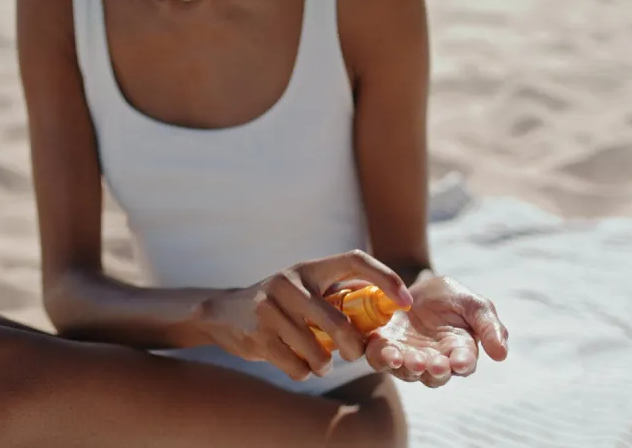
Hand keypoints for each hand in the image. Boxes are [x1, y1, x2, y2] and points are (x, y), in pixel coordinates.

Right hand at [200, 250, 412, 380]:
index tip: (406, 302)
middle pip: (337, 320)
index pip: (354, 259)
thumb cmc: (281, 306)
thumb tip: (384, 312)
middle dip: (353, 346)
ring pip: (315, 349)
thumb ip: (338, 296)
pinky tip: (300, 366)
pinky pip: (294, 363)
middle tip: (355, 356)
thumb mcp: (306, 290)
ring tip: (322, 365)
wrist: (225, 313)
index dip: (385, 278)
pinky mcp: (257, 332)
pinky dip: (303, 372)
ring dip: (324, 365)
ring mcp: (270, 306)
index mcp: (310, 268)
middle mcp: (289, 281)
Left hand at [363, 272, 508, 387]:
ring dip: (409, 368)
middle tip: (434, 363)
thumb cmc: (449, 297)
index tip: (460, 362)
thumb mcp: (473, 304)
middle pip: (435, 376)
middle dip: (435, 371)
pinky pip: (381, 360)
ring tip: (410, 359)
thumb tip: (502, 354)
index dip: (462, 364)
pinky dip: (383, 359)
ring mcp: (408, 356)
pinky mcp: (384, 348)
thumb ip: (489, 326)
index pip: (464, 364)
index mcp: (459, 351)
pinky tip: (388, 353)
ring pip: (408, 372)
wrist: (414, 283)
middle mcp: (434, 360)